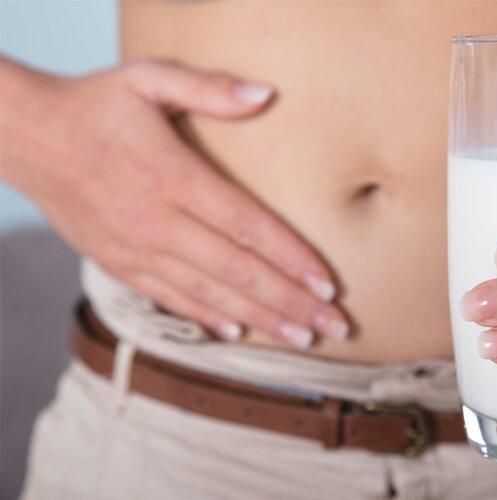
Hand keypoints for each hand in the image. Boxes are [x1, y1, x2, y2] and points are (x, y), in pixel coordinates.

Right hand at [0, 58, 347, 346]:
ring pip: (209, 293)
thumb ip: (208, 88)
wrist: (24, 137)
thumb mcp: (147, 79)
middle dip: (290, 301)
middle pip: (237, 270)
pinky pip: (170, 298)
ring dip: (260, 319)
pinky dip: (206, 317)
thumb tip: (267, 95)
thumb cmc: (94, 105)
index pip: (247, 225)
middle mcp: (156, 221)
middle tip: (333, 325)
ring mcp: (135, 249)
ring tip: (301, 337)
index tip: (329, 282)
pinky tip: (239, 333)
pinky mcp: (118, 264)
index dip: (291, 257)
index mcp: (172, 176)